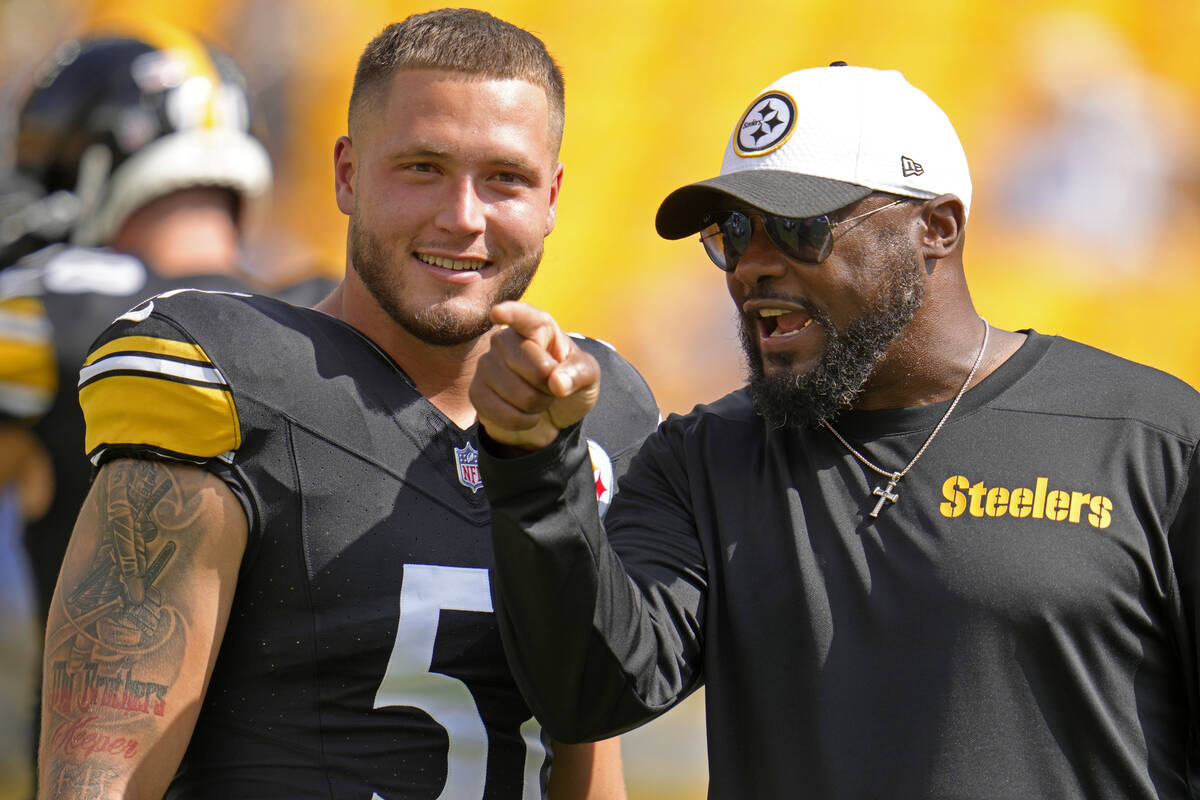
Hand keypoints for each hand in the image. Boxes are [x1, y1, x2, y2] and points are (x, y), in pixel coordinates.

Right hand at [471, 301, 600, 450]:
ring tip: (538, 400)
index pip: (523, 317)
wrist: (551, 416)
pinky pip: (499, 412)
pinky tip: (524, 415)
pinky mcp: (476, 391)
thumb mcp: (588, 376)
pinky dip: (520, 421)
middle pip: (531, 364)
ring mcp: (487, 365)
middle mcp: (505, 340)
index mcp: (537, 328)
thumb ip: (579, 374)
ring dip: (536, 406)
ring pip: (516, 393)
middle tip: (552, 388)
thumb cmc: (569, 385)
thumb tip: (557, 383)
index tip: (498, 314)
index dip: (511, 314)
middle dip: (550, 386)